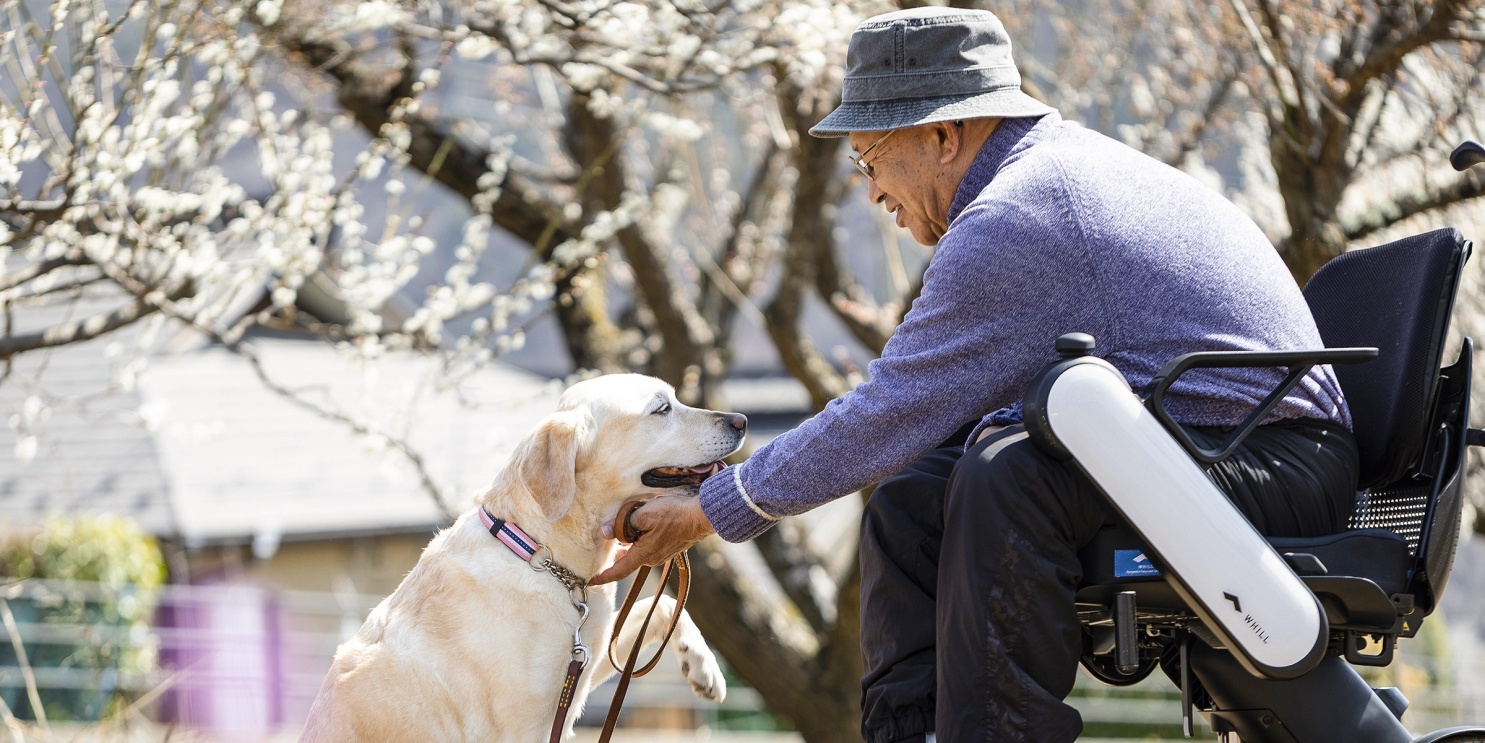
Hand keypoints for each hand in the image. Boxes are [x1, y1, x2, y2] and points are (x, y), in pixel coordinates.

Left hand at [590, 495, 714, 584]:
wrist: (702, 516)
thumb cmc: (674, 515)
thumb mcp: (643, 515)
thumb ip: (622, 524)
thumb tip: (604, 532)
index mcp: (643, 555)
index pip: (617, 572)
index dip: (602, 577)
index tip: (589, 581)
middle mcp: (652, 559)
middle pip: (626, 560)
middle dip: (614, 555)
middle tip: (601, 547)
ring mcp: (662, 554)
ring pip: (638, 552)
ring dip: (627, 545)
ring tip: (619, 531)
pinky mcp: (669, 547)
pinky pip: (648, 547)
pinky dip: (638, 540)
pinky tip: (638, 527)